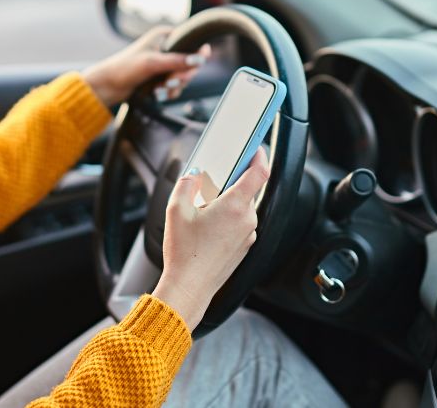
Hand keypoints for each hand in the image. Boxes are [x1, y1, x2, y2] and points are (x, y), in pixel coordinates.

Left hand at [81, 27, 211, 106]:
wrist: (108, 86)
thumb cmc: (125, 68)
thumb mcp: (153, 63)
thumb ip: (177, 61)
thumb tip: (199, 60)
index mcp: (165, 36)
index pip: (192, 41)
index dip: (197, 54)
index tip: (196, 65)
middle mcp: (166, 47)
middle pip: (190, 63)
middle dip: (182, 76)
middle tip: (170, 83)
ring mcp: (164, 63)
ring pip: (183, 76)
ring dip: (175, 86)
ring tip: (160, 91)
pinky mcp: (160, 77)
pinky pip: (175, 86)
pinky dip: (169, 92)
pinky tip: (158, 94)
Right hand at [152, 148, 270, 330]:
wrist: (190, 287)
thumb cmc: (185, 253)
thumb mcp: (176, 210)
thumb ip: (187, 184)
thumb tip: (195, 174)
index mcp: (235, 206)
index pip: (259, 173)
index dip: (259, 156)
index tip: (256, 148)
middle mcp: (247, 220)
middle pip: (248, 190)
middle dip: (232, 183)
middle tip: (213, 183)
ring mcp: (248, 235)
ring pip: (243, 208)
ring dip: (229, 203)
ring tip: (204, 211)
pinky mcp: (244, 247)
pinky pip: (241, 225)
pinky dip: (229, 220)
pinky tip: (208, 228)